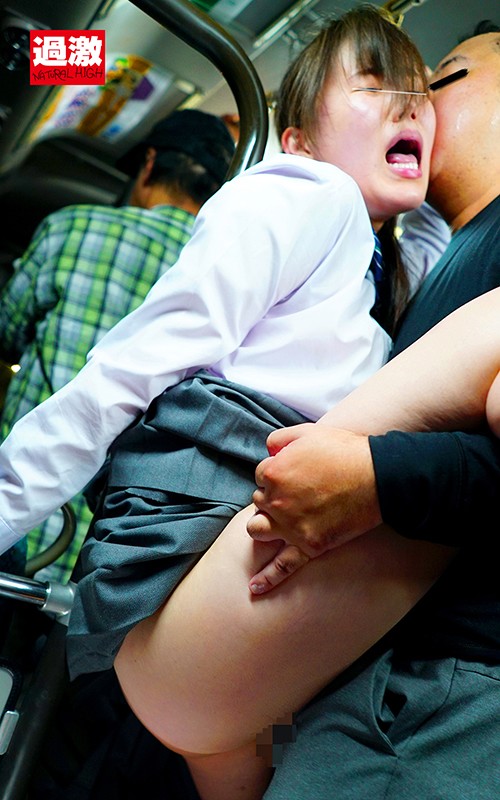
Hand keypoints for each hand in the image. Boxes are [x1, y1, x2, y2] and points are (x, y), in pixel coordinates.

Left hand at [247, 424, 381, 593]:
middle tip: (293, 493)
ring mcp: (291, 526)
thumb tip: (268, 452)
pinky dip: (267, 577)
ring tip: (274, 523)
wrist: (377, 476)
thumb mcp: (308, 432)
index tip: (292, 474)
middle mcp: (276, 501)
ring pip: (258, 529)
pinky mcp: (309, 545)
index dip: (276, 473)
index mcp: (273, 472)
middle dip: (271, 497)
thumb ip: (280, 439)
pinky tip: (255, 587)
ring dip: (264, 524)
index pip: (260, 476)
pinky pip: (283, 565)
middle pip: (259, 502)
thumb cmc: (344, 451)